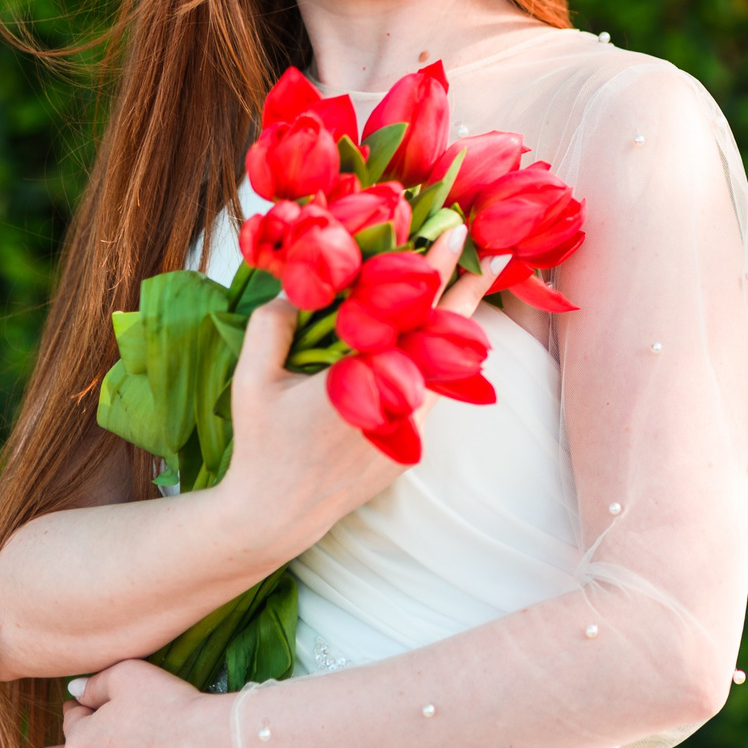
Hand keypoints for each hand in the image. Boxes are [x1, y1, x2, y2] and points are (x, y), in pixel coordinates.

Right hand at [220, 228, 499, 548]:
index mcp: (362, 377)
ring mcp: (409, 426)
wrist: (275, 516)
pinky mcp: (409, 444)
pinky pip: (433, 393)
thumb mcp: (253, 379)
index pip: (409, 310)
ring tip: (472, 287)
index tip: (456, 232)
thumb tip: (299, 286)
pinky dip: (439, 362)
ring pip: (445, 365)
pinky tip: (441, 339)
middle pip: (445, 334)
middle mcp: (397, 401)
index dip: (435, 268)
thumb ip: (273, 325)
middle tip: (494, 254)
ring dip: (456, 326)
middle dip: (468, 290)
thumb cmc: (261, 444)